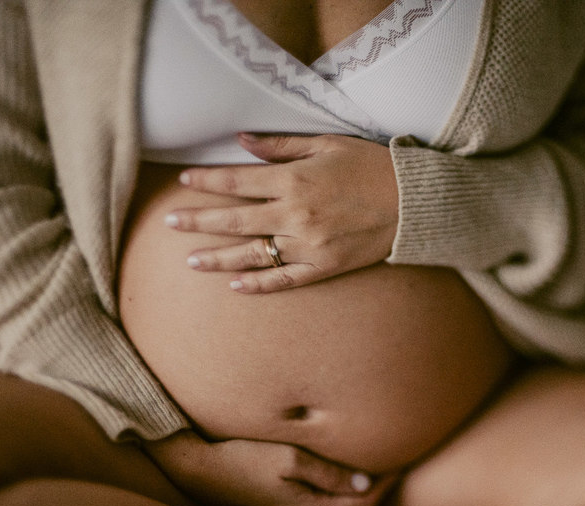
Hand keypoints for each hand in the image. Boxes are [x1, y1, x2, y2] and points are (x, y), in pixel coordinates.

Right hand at [143, 430, 391, 505]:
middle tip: (394, 466)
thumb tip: (366, 484)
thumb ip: (329, 472)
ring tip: (371, 472)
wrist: (194, 469)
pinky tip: (334, 480)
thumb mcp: (288, 457)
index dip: (386, 485)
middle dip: (376, 492)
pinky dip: (334, 498)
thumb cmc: (240, 457)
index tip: (400, 461)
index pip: (364, 505)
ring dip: (354, 496)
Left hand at [167, 133, 398, 292]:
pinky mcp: (323, 268)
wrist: (415, 203)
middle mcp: (295, 216)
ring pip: (251, 255)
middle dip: (198, 222)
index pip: (237, 182)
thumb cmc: (373, 166)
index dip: (208, 181)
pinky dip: (257, 285)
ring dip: (217, 258)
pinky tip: (234, 285)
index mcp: (294, 181)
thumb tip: (242, 142)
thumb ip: (282, 145)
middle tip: (169, 223)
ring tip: (190, 261)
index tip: (184, 181)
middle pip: (234, 221)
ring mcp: (308, 246)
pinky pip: (283, 280)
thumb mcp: (328, 143)